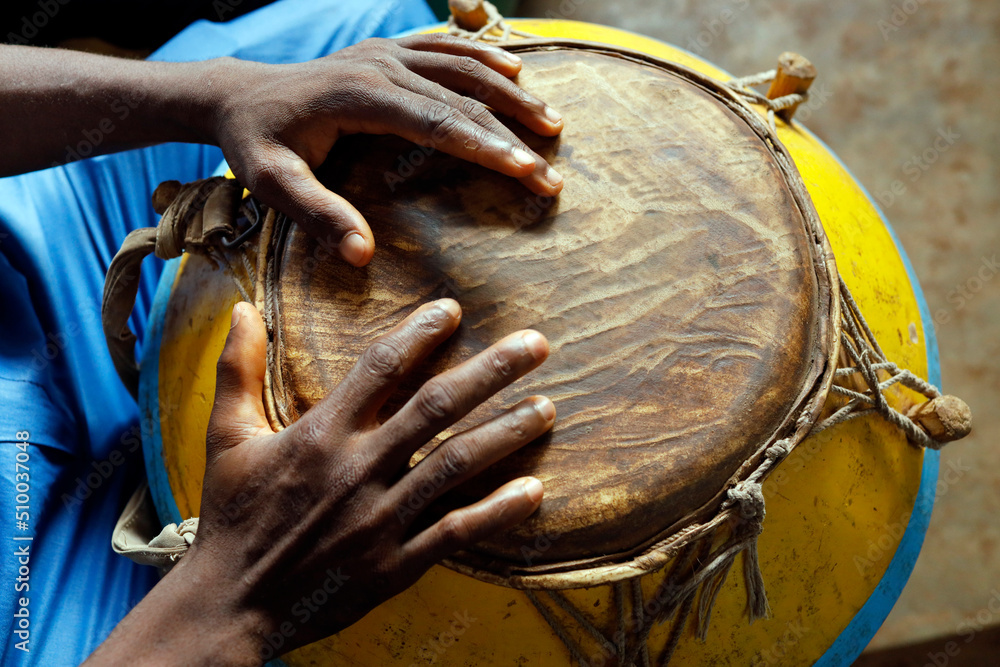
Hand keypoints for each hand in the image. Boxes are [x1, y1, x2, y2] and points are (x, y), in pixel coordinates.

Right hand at [84, 298, 552, 665]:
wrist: (230, 603)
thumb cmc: (231, 515)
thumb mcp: (225, 437)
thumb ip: (236, 369)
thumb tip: (245, 307)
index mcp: (320, 434)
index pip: (381, 368)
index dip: (421, 333)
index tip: (454, 309)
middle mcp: (357, 469)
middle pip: (437, 407)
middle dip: (492, 371)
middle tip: (537, 346)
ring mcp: (380, 518)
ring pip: (457, 465)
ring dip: (507, 433)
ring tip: (547, 408)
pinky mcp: (393, 564)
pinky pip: (455, 532)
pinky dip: (497, 512)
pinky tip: (534, 490)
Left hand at [211, 34, 564, 265]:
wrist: (237, 95)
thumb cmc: (255, 143)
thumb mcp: (271, 184)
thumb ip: (316, 215)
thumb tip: (362, 256)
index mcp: (359, 96)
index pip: (439, 123)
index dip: (487, 148)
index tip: (528, 173)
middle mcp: (379, 66)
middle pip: (463, 97)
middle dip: (514, 135)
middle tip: (553, 175)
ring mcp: (386, 52)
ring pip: (463, 66)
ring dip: (511, 95)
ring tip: (553, 124)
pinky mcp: (387, 50)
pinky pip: (446, 47)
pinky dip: (485, 58)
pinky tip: (515, 73)